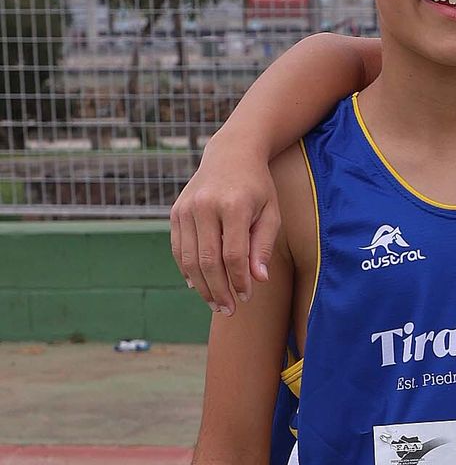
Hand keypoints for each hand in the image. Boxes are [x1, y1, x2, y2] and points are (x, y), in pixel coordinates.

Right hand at [171, 139, 278, 312]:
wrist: (231, 154)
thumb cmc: (257, 187)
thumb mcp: (271, 213)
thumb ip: (263, 246)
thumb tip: (258, 279)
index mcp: (233, 206)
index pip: (234, 255)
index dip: (239, 281)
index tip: (246, 297)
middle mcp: (205, 206)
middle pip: (208, 261)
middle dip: (218, 290)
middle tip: (228, 310)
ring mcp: (186, 208)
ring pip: (188, 258)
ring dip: (201, 286)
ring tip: (215, 303)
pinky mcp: (176, 212)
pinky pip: (177, 249)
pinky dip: (186, 270)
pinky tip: (198, 285)